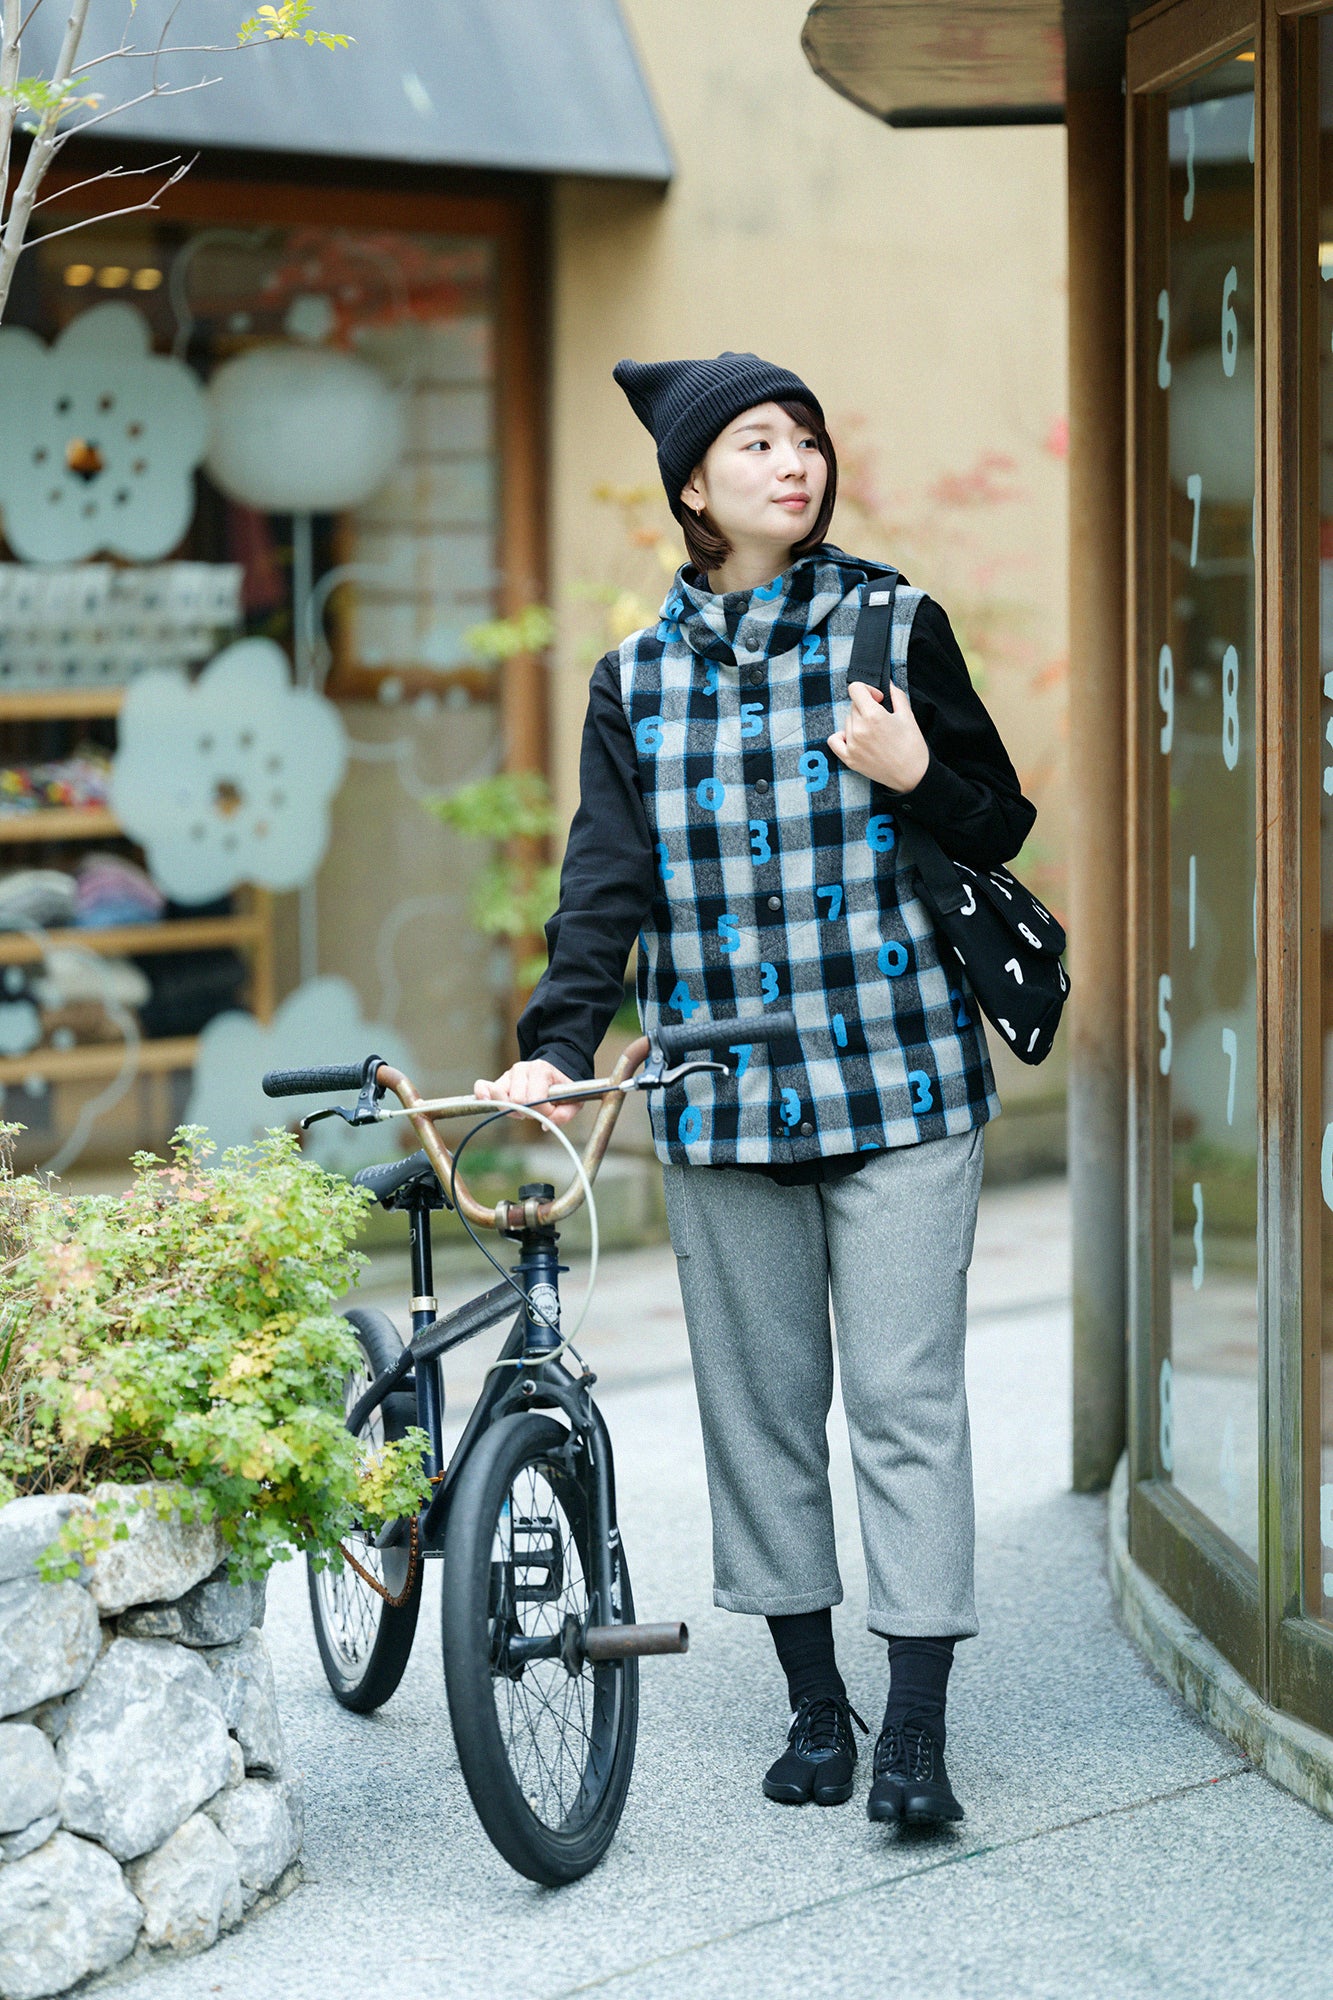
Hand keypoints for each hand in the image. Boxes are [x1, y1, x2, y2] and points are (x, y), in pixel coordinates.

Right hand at [473, 1060, 577, 1126]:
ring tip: (523, 1110)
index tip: (551, 1111)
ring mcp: (509, 1075)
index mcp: (540, 1069)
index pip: (534, 1099)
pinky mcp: (499, 1081)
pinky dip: (482, 1095)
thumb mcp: (573, 1100)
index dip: (543, 1112)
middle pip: (517, 1100)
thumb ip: (564, 1114)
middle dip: (528, 1112)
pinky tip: (486, 1101)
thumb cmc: (562, 1086)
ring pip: (501, 1098)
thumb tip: (545, 1125)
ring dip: (512, 1110)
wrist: (555, 1070)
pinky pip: (483, 1087)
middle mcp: (522, 1069)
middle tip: (536, 1111)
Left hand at [828, 680, 928, 794]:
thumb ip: (895, 694)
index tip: (878, 698)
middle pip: (853, 706)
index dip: (868, 689)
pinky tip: (854, 737)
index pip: (855, 688)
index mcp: (873, 716)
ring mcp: (852, 745)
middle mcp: (859, 729)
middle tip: (881, 719)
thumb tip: (885, 683)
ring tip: (875, 734)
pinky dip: (842, 736)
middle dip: (866, 707)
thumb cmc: (912, 746)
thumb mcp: (908, 715)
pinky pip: (834, 740)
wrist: (912, 775)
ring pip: (847, 721)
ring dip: (858, 722)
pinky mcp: (849, 759)